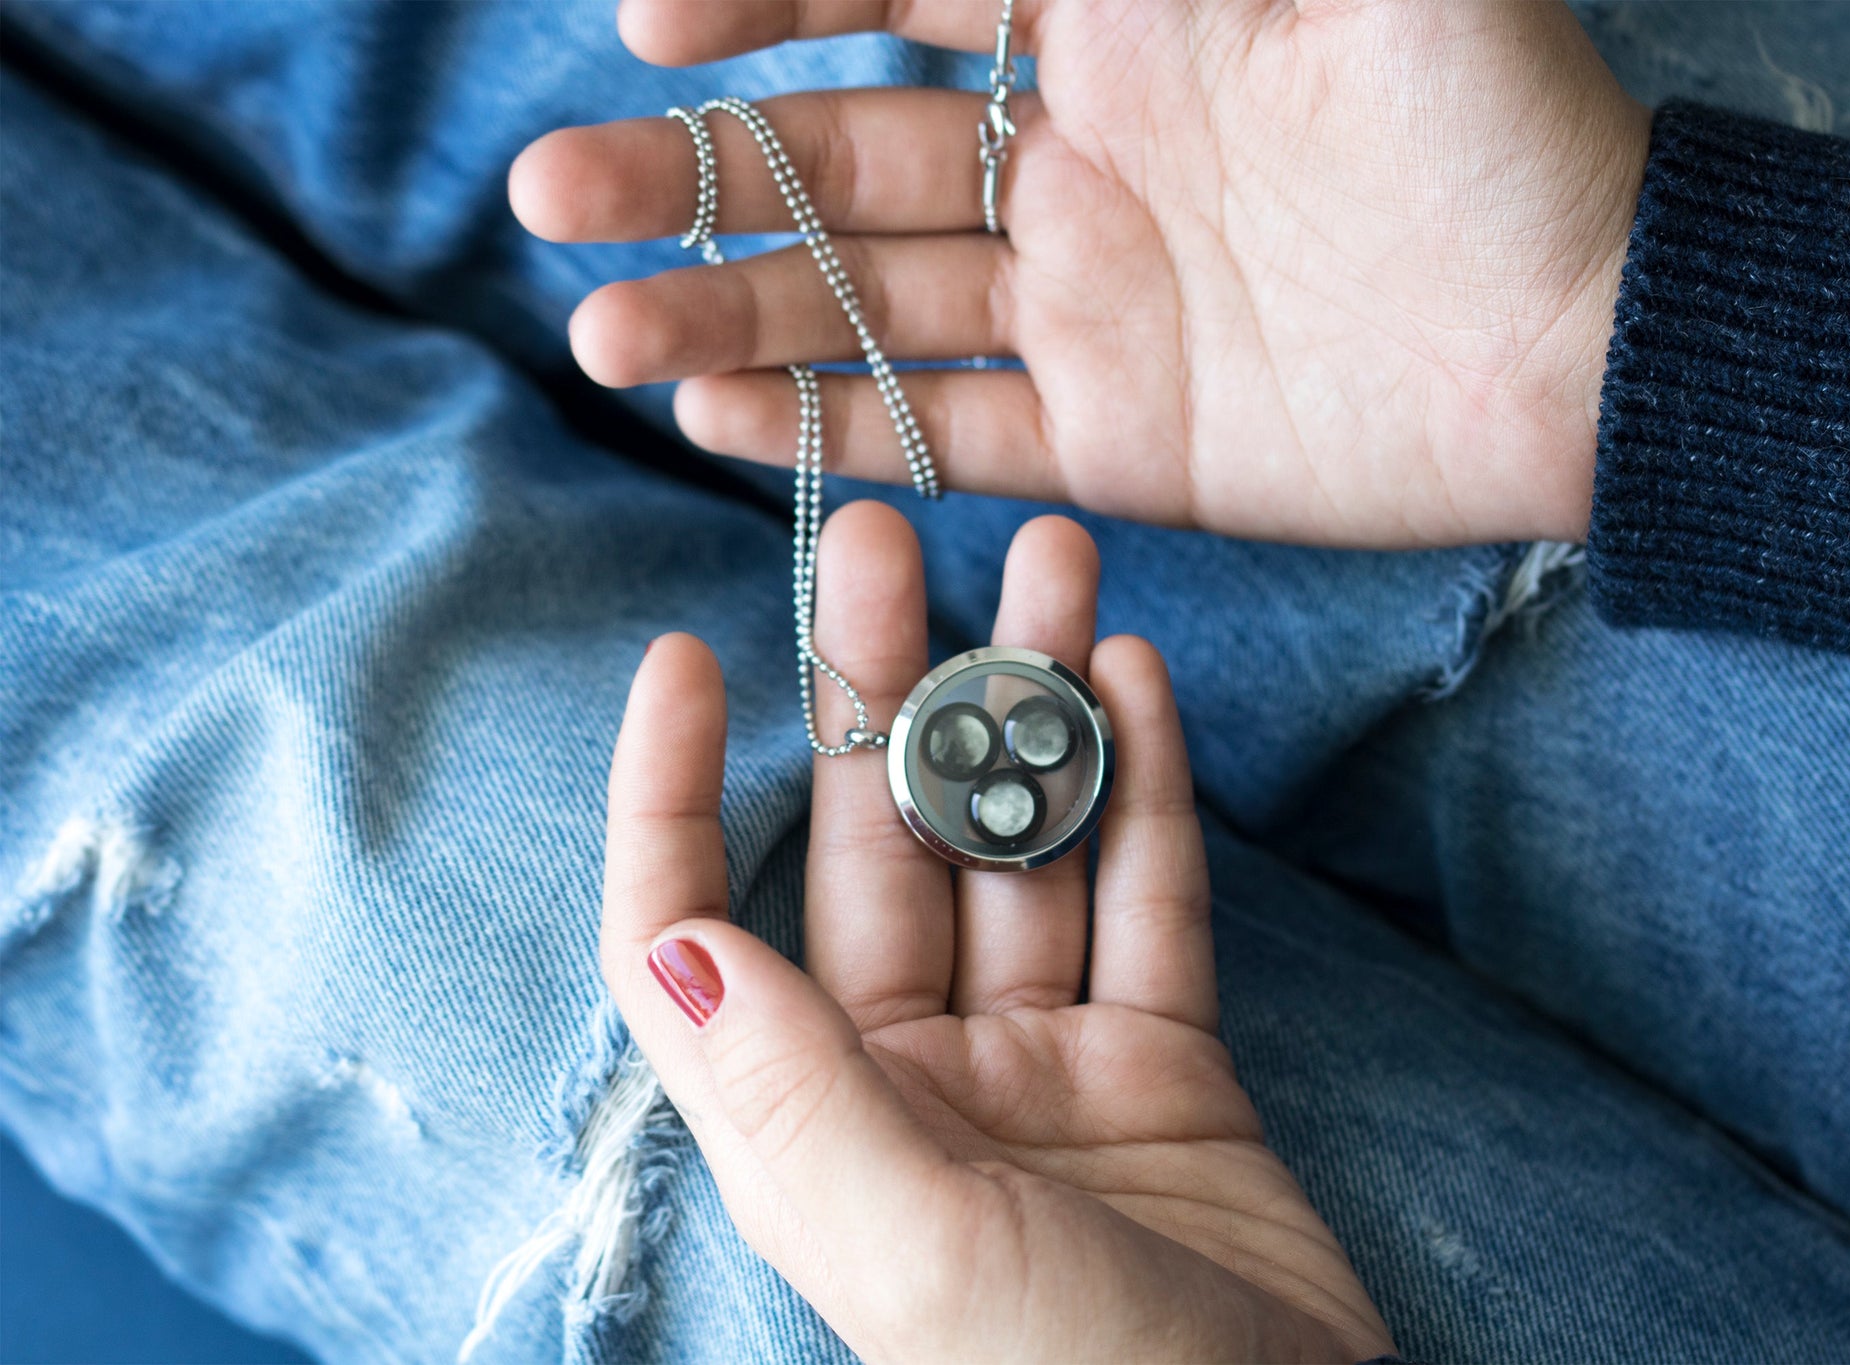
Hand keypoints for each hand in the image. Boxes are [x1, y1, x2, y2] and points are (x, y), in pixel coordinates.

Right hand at [513, 0, 1646, 548]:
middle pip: (837, 152)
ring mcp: (1083, 301)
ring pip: (866, 301)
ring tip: (598, 328)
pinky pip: (947, 428)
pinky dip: (834, 428)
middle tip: (556, 194)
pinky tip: (710, 417)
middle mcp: (1072, 157)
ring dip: (728, 314)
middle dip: (694, 171)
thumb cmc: (1491, 116)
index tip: (648, 17)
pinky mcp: (1117, 431)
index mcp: (1110, 20)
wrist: (1590, 340)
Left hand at [602, 503, 1393, 1361]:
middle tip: (892, 542)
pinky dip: (1141, 791)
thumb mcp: (916, 1252)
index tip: (679, 655)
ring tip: (1056, 568)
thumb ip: (794, 1090)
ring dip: (1030, 710)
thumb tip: (671, 934)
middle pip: (875, 847)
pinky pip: (1144, 899)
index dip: (666, 796)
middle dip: (881, 691)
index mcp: (807, 1127)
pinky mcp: (1159, 1063)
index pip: (694, 932)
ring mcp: (1037, 1064)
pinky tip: (1133, 681)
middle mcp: (906, 1081)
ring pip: (1021, 847)